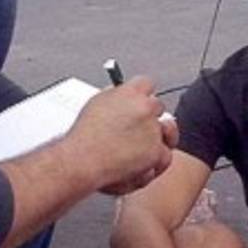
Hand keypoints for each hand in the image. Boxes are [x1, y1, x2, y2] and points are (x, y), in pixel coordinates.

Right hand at [66, 77, 173, 194]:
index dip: (144, 94)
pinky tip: (142, 163)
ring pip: (166, 131)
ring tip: (142, 146)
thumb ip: (114, 95)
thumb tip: (121, 94)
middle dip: (150, 116)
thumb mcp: (96, 103)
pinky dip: (155, 161)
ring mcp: (153, 130)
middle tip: (138, 127)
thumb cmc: (83, 136)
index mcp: (131, 92)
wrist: (81, 160)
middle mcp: (145, 108)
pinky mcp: (156, 152)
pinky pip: (165, 155)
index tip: (141, 100)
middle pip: (158, 107)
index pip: (147, 83)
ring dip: (157, 138)